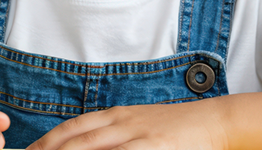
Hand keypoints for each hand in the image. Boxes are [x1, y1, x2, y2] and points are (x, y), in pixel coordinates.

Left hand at [28, 100, 227, 149]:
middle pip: (77, 139)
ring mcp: (138, 136)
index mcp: (116, 116)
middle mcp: (122, 123)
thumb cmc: (174, 128)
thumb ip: (111, 136)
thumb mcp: (138, 125)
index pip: (73, 127)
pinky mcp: (154, 149)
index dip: (48, 141)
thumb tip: (84, 146)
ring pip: (94, 148)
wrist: (213, 121)